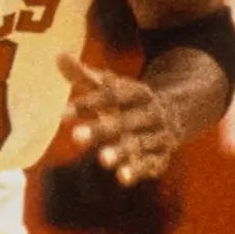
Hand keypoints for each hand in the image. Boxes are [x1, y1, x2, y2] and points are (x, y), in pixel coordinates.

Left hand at [59, 55, 185, 183]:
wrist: (176, 115)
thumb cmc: (128, 102)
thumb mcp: (109, 88)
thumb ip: (84, 76)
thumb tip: (58, 56)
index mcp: (137, 92)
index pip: (112, 95)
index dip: (88, 104)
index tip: (62, 115)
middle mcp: (150, 113)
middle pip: (125, 121)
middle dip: (101, 130)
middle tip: (75, 137)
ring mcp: (158, 135)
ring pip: (139, 143)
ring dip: (121, 151)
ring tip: (102, 160)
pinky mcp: (161, 156)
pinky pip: (152, 163)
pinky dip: (139, 169)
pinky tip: (123, 177)